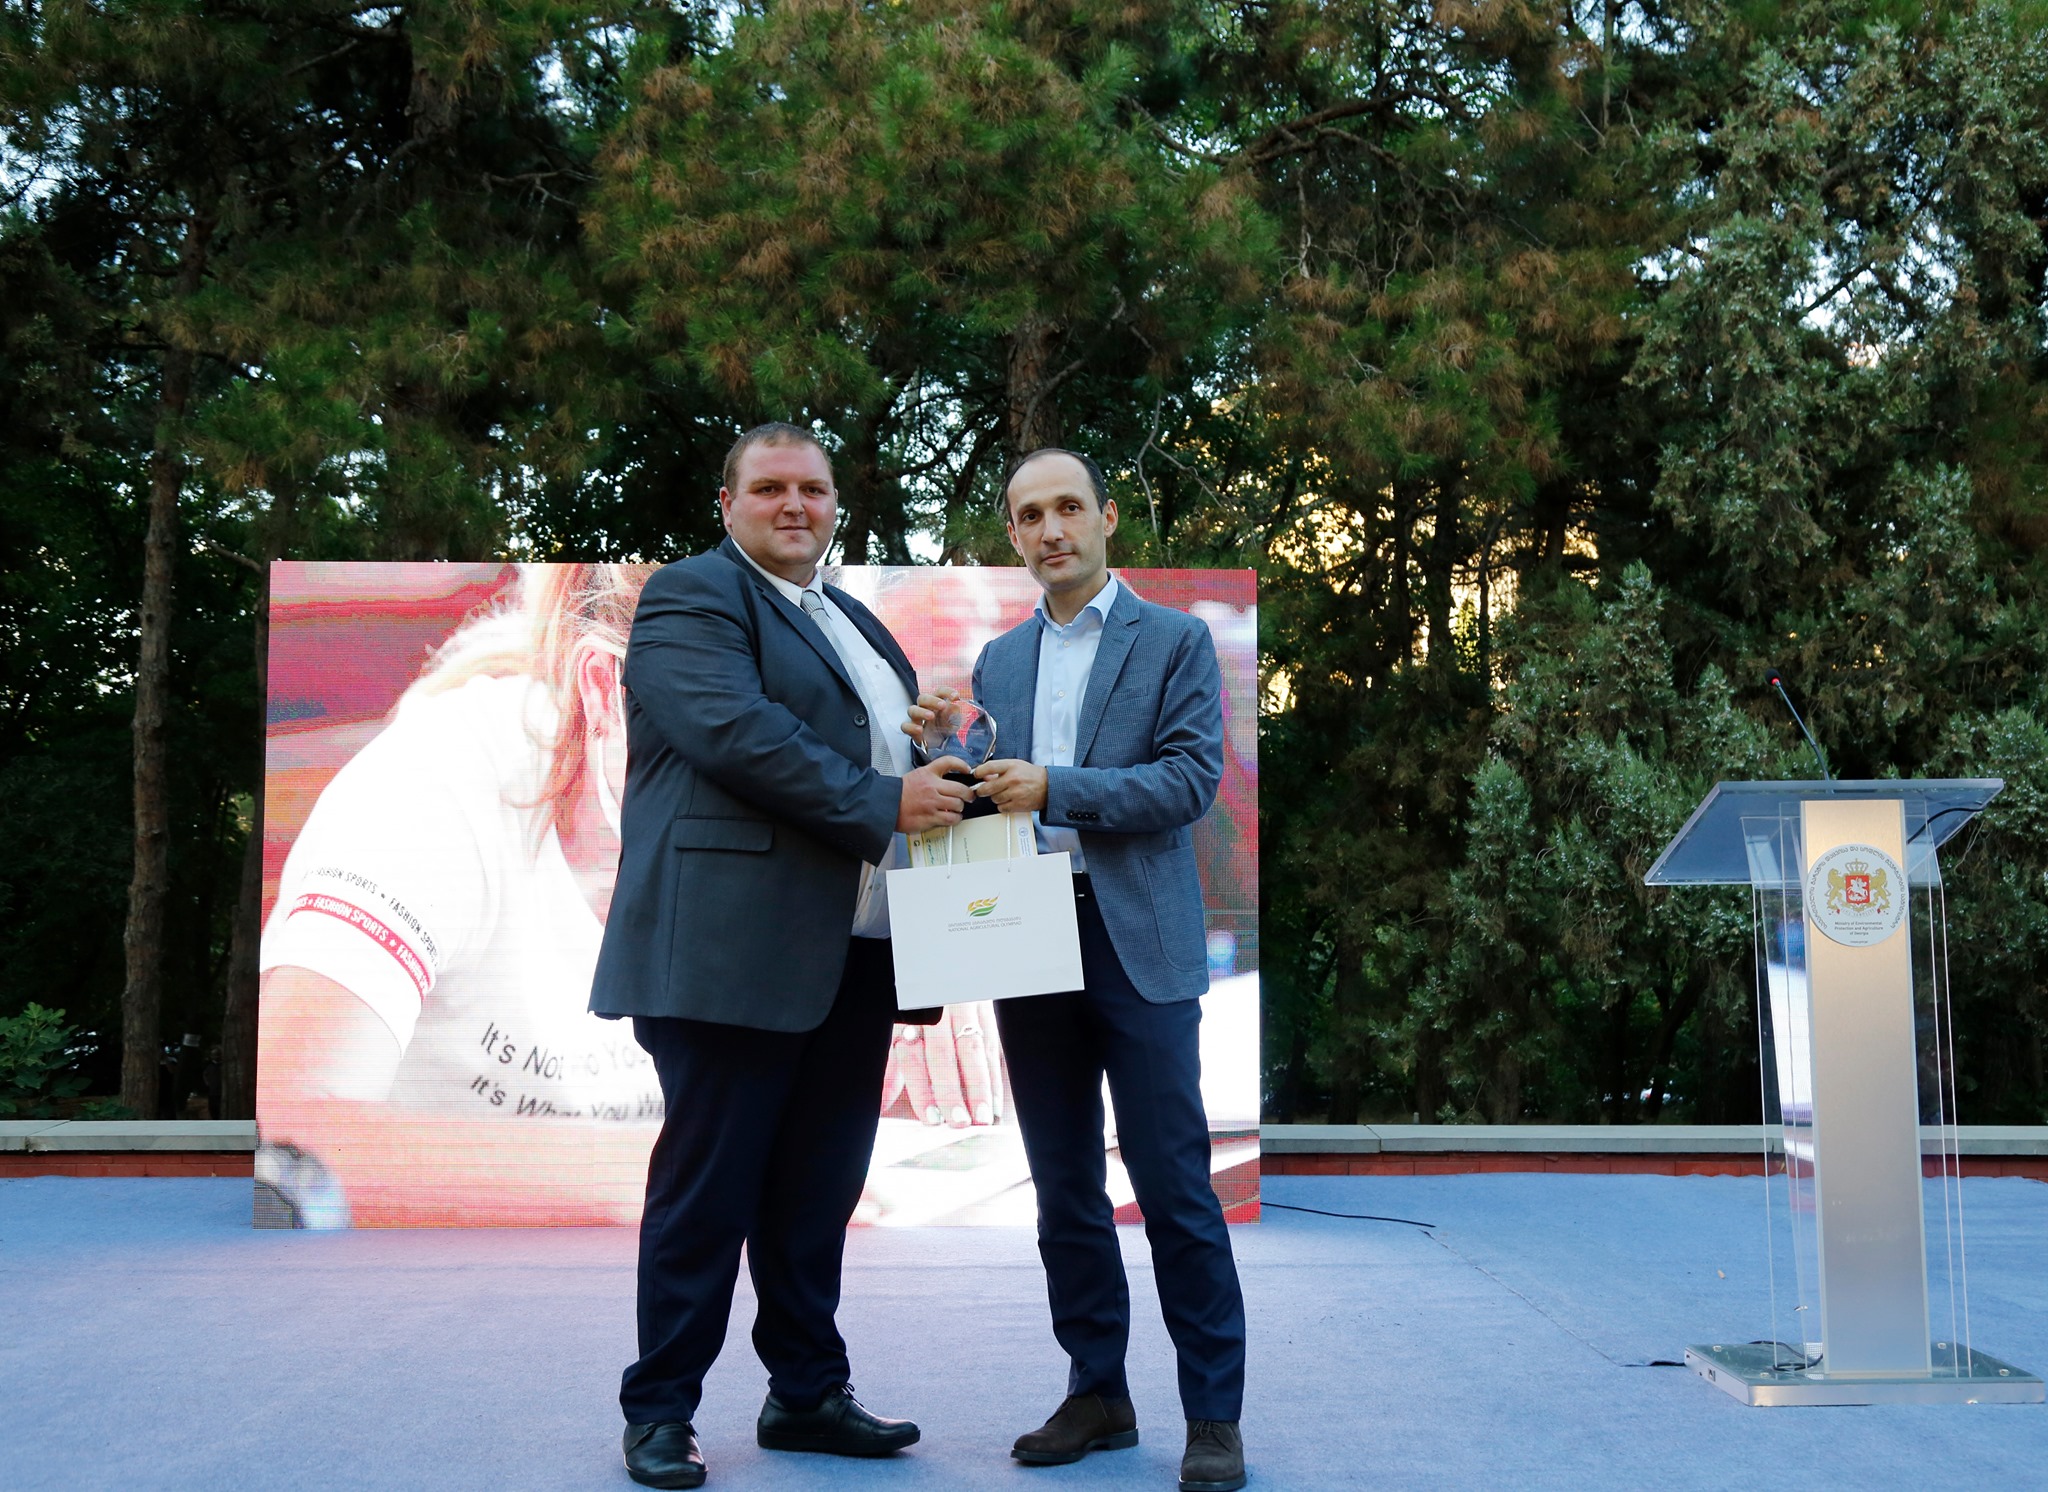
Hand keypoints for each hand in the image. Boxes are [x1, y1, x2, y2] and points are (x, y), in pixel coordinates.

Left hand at [881, 1002, 1007, 1126]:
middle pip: (945, 1053)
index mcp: (910, 1016)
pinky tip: (995, 1099)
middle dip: (954, 1091)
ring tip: (983, 1116)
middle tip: (960, 1121)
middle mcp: (936, 1010)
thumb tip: (882, 1105)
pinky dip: (994, 1074)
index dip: (923, 1089)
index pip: (915, 1056)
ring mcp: (963, 1006)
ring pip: (973, 1050)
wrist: (935, 967)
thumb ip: (891, 1069)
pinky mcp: (984, 1007)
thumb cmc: (913, 1005)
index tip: (931, 1118)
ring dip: (980, 1087)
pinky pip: (992, 1043)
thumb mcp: (896, 1029)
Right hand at [897, 756, 974, 832]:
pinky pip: (951, 818)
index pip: (949, 762)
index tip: (967, 770)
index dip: (961, 765)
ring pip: (958, 805)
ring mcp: (932, 803)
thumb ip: (932, 776)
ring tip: (957, 808)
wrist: (887, 805)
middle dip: (968, 794)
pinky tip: (952, 817)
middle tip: (969, 796)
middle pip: (960, 789)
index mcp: (927, 774)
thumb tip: (949, 781)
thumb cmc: (901, 793)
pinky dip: (955, 818)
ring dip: (960, 807)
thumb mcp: (916, 776)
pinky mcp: (931, 817)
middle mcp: (932, 787)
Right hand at [902, 687, 960, 741]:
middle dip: (932, 700)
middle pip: (923, 698)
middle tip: (942, 705)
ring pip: (912, 710)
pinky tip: (920, 730)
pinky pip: (906, 726)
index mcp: (936, 702)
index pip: (939, 692)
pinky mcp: (911, 730)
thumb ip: (953, 714)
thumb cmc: (945, 726)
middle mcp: (924, 707)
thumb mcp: (953, 721)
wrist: (938, 743)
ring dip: (921, 712)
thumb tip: (955, 706)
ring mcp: (916, 718)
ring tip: (931, 716)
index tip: (956, 697)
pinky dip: (911, 727)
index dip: (947, 692)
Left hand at [972, 758, 1047, 813]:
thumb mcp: (1016, 765)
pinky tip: (1009, 800)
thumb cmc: (1031, 775)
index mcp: (1011, 766)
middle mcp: (1012, 779)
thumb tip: (983, 775)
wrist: (1048, 787)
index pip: (988, 767)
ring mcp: (1015, 793)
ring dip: (995, 797)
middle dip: (982, 790)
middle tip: (982, 790)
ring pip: (994, 799)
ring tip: (1004, 793)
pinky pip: (1001, 808)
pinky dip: (1002, 806)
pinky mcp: (1018, 805)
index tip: (976, 775)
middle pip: (986, 788)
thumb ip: (999, 769)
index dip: (978, 772)